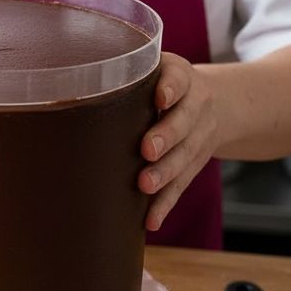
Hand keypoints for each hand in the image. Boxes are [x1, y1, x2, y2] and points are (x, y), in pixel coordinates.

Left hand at [138, 53, 220, 230]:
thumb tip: (70, 81)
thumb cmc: (167, 87)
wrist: (220, 104)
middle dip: (166, 136)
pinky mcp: (195, 165)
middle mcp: (196, 106)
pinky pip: (182, 185)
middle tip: (147, 150)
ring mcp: (199, 137)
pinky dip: (166, 204)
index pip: (179, 79)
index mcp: (182, 78)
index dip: (171, 88)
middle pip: (184, 122)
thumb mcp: (157, 71)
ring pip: (185, 157)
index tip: (161, 97)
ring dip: (165, 174)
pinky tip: (151, 220)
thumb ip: (126, 75)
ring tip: (145, 186)